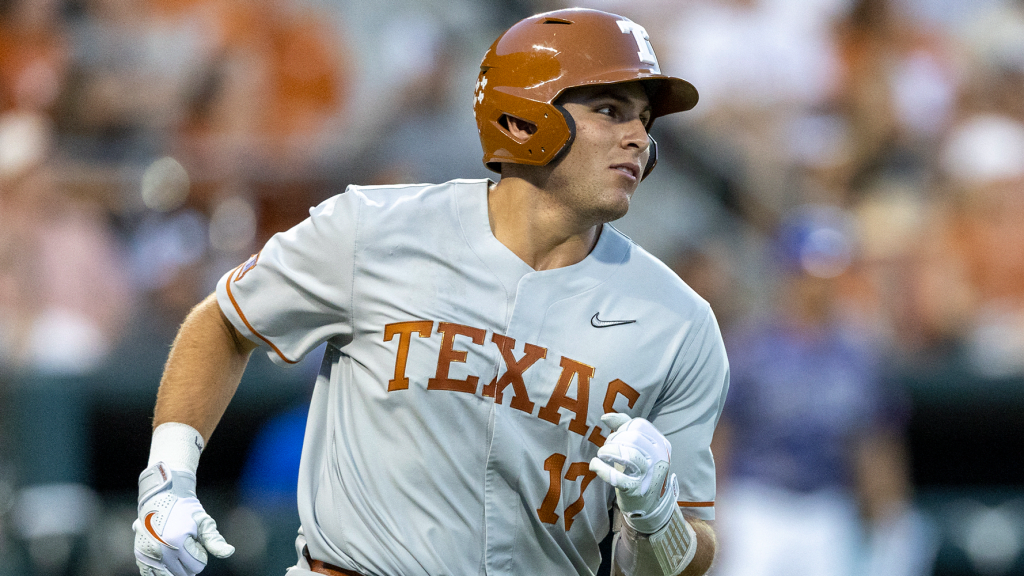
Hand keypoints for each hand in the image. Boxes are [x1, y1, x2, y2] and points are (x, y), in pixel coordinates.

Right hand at [133, 462, 233, 575]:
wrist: (162, 496)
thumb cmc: (186, 509)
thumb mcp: (203, 522)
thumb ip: (215, 541)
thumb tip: (230, 552)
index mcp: (178, 543)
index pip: (198, 567)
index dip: (200, 553)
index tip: (195, 539)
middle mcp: (160, 551)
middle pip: (183, 574)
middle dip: (188, 560)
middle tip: (185, 542)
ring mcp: (148, 553)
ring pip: (168, 575)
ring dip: (175, 565)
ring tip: (175, 547)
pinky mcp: (140, 554)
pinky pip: (151, 574)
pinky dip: (161, 569)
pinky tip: (165, 556)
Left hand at [589, 413, 678, 533]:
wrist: (650, 505)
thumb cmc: (640, 470)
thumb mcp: (638, 447)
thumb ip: (624, 427)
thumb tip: (605, 417)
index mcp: (661, 444)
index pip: (639, 424)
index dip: (623, 427)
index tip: (616, 436)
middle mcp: (659, 458)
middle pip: (632, 437)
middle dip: (614, 440)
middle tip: (607, 449)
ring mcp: (649, 475)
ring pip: (628, 454)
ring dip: (608, 451)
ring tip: (601, 455)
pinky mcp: (636, 490)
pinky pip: (616, 477)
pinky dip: (601, 469)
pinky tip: (594, 465)